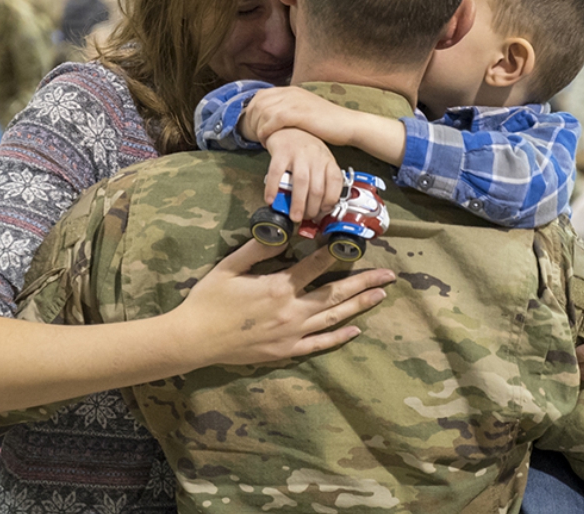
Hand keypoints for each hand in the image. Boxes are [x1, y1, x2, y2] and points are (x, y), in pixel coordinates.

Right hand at [176, 238, 393, 365]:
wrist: (194, 339)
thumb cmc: (209, 299)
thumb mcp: (230, 267)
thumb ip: (258, 248)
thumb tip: (285, 233)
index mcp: (278, 287)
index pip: (316, 266)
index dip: (337, 254)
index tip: (357, 244)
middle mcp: (291, 311)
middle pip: (335, 294)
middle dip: (364, 283)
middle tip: (389, 276)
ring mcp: (292, 334)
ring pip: (333, 318)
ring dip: (359, 306)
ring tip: (380, 295)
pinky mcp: (286, 351)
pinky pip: (319, 344)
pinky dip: (339, 337)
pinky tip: (356, 329)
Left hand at [242, 86, 356, 145]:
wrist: (348, 125)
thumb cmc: (328, 123)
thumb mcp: (306, 111)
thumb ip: (290, 111)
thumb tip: (274, 121)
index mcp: (291, 90)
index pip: (261, 96)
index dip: (252, 112)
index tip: (252, 127)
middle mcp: (291, 93)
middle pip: (258, 103)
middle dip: (251, 121)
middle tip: (253, 137)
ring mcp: (294, 101)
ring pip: (262, 111)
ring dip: (257, 128)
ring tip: (260, 141)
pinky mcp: (298, 113)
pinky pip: (272, 121)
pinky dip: (265, 132)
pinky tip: (266, 142)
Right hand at [264, 128, 343, 221]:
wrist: (288, 125)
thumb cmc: (305, 148)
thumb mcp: (319, 161)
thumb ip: (321, 180)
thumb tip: (319, 209)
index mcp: (327, 160)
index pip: (334, 184)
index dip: (329, 202)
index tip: (322, 213)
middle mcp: (316, 156)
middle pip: (317, 188)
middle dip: (312, 208)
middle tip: (305, 218)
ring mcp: (298, 153)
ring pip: (301, 182)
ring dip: (298, 203)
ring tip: (294, 216)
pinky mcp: (281, 151)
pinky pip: (276, 173)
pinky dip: (273, 188)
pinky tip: (271, 199)